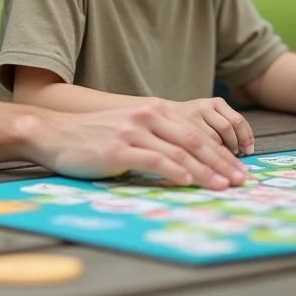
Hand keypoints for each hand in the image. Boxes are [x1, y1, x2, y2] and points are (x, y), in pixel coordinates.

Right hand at [21, 99, 249, 189]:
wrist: (55, 133)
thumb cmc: (93, 136)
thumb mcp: (130, 129)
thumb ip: (158, 139)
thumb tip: (189, 164)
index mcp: (154, 109)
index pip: (196, 133)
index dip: (220, 153)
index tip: (238, 170)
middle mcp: (147, 115)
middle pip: (194, 141)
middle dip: (221, 163)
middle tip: (240, 181)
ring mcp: (133, 131)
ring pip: (179, 152)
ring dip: (205, 172)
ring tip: (222, 186)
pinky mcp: (118, 148)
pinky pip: (153, 159)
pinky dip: (174, 171)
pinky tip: (188, 182)